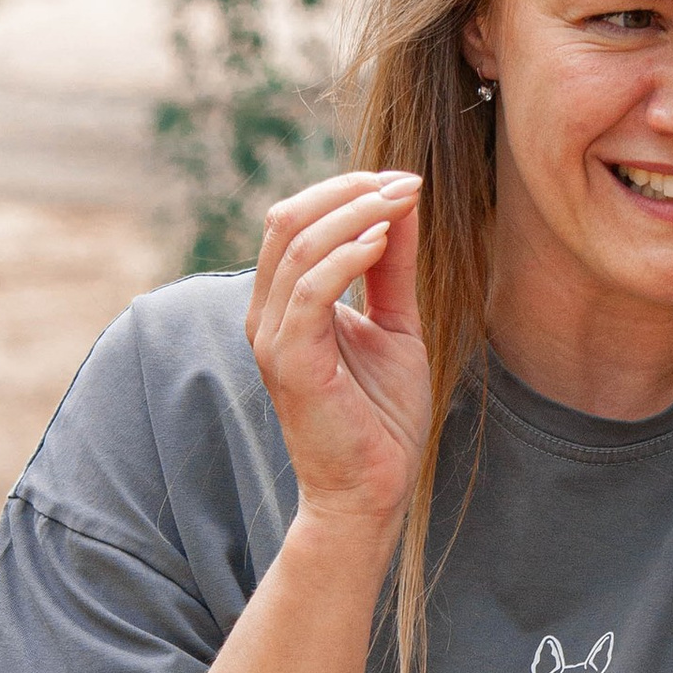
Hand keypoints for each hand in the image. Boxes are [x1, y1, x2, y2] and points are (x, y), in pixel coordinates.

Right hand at [245, 170, 432, 539]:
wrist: (371, 491)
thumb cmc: (380, 418)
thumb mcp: (394, 325)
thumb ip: (391, 269)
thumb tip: (400, 204)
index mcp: (285, 305)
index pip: (296, 222)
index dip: (346, 189)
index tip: (404, 180)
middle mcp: (268, 316)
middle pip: (288, 220)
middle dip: (348, 190)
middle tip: (404, 182)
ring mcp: (273, 339)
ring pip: (296, 247)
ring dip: (354, 213)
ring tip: (400, 202)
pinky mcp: (290, 363)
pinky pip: (309, 290)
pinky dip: (346, 255)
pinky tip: (383, 239)